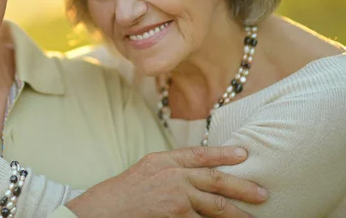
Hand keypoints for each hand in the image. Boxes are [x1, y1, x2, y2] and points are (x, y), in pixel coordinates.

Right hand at [67, 146, 266, 217]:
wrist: (103, 211)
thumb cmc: (122, 193)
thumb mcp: (146, 170)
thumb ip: (170, 169)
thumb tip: (195, 173)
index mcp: (164, 161)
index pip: (200, 154)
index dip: (224, 154)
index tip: (244, 154)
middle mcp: (172, 176)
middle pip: (215, 180)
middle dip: (242, 187)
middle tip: (262, 193)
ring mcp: (175, 198)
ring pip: (214, 205)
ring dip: (236, 213)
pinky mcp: (175, 217)